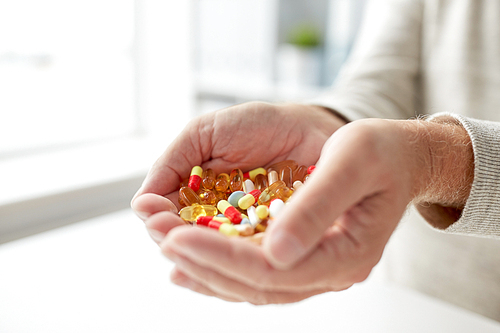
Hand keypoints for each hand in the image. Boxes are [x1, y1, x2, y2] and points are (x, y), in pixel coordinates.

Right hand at [131, 102, 345, 239]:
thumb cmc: (256, 126)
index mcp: (195, 197)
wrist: (310, 128)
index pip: (167, 218)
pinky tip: (231, 260)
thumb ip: (173, 163)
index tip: (153, 214)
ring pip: (217, 257)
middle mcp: (216, 221)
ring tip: (193, 246)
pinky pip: (254, 258)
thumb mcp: (205, 134)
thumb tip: (140, 204)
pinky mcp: (274, 243)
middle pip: (187, 243)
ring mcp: (244, 235)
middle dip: (174, 238)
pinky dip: (242, 261)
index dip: (158, 219)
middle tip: (167, 232)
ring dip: (202, 256)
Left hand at [157, 118, 472, 303]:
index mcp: (346, 253)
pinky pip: (257, 274)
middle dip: (202, 261)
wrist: (400, 157)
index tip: (175, 237)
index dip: (220, 257)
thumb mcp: (352, 162)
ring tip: (164, 248)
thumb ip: (317, 207)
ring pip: (252, 285)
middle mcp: (329, 271)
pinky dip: (220, 270)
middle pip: (255, 284)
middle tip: (157, 234)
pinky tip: (190, 264)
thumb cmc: (381, 152)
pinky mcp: (304, 257)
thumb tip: (275, 252)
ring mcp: (316, 268)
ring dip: (205, 269)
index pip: (272, 270)